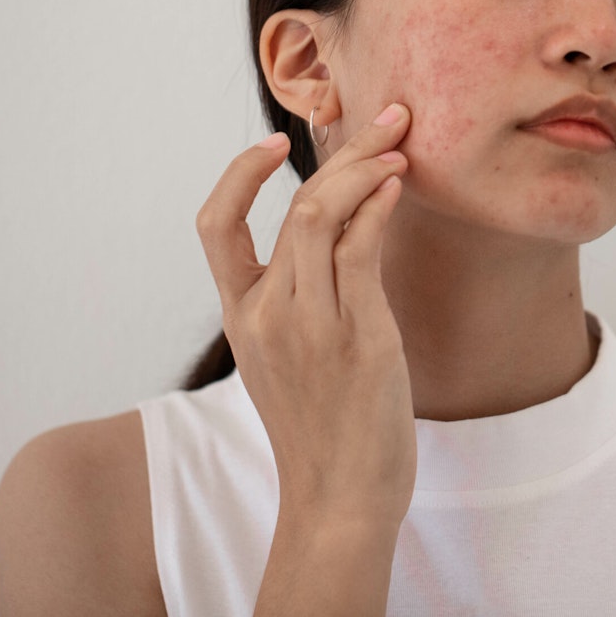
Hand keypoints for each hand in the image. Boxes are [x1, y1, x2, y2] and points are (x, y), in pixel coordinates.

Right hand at [196, 103, 416, 530]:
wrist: (338, 500)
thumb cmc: (323, 429)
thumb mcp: (289, 359)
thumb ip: (299, 300)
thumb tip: (338, 240)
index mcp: (242, 316)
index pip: (214, 225)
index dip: (239, 174)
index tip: (276, 143)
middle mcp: (267, 313)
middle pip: (294, 204)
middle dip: (344, 151)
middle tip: (388, 116)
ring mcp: (308, 323)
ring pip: (322, 215)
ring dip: (367, 167)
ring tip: (401, 145)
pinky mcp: (355, 336)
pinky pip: (360, 249)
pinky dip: (378, 204)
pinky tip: (398, 183)